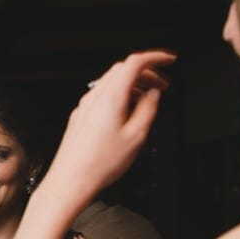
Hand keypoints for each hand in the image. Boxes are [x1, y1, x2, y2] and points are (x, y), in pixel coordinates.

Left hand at [43, 50, 175, 210]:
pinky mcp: (80, 117)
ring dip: (133, 85)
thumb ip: (149, 108)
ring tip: (149, 98)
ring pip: (112, 83)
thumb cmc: (99, 163)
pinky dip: (120, 96)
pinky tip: (128, 111)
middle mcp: (94, 97)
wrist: (71, 180)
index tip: (169, 61)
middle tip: (163, 82)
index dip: (156, 58)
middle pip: (123, 70)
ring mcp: (85, 107)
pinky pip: (102, 97)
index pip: (135, 63)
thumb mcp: (137, 135)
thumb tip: (154, 94)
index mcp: (111, 97)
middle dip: (146, 72)